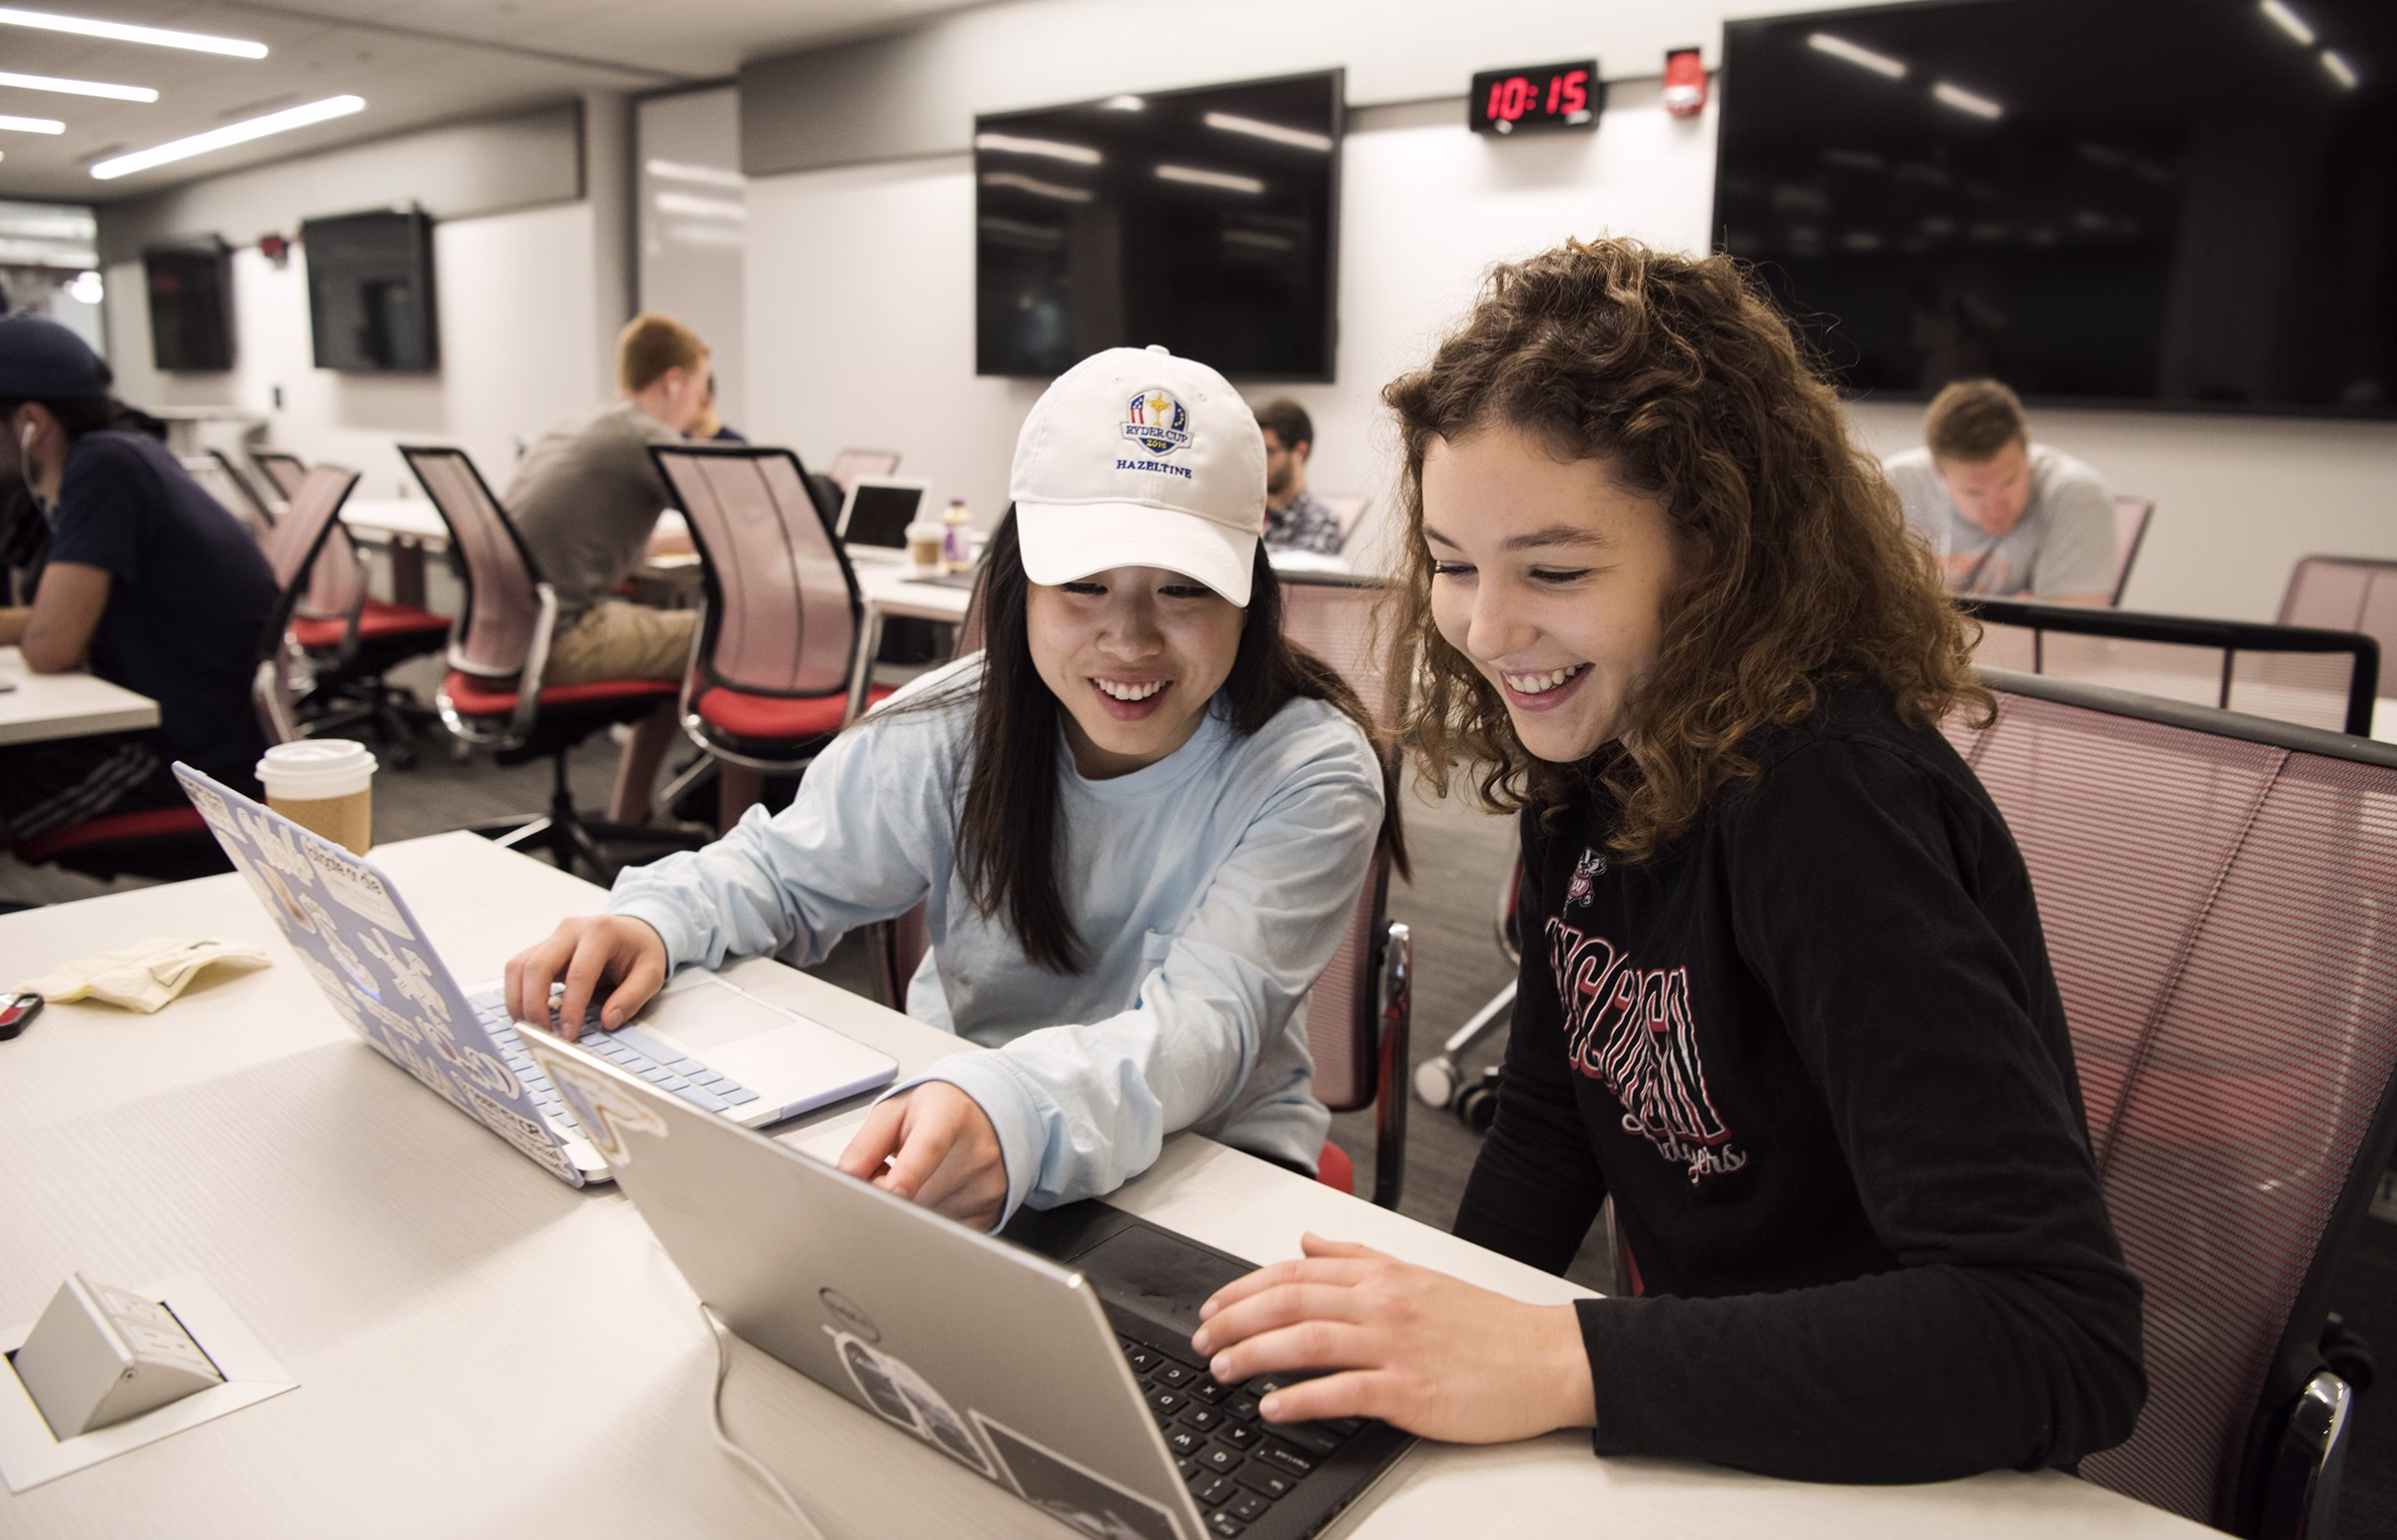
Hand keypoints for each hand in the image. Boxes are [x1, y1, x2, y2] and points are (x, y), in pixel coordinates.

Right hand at [503, 915, 667, 1037]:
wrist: (633, 930)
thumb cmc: (640, 951)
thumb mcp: (652, 973)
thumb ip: (632, 997)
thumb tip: (608, 1021)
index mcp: (601, 933)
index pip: (579, 973)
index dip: (571, 1007)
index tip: (569, 1034)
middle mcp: (571, 930)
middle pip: (538, 966)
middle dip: (535, 1004)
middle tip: (543, 1034)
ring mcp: (552, 937)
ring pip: (519, 966)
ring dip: (519, 1000)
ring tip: (530, 1027)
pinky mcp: (541, 948)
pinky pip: (518, 968)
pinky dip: (516, 993)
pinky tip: (526, 1014)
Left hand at [837, 1082, 1007, 1231]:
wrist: (987, 1112)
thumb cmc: (937, 1110)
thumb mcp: (893, 1112)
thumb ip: (864, 1145)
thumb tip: (843, 1178)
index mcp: (948, 1116)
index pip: (928, 1149)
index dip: (908, 1175)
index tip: (892, 1194)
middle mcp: (976, 1151)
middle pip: (921, 1196)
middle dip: (889, 1198)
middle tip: (888, 1176)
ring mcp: (987, 1184)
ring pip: (930, 1220)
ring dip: (910, 1211)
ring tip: (918, 1181)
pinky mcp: (992, 1211)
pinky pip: (947, 1232)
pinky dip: (932, 1223)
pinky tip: (937, 1194)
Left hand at [1188, 1234, 1594, 1443]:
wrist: (1546, 1358)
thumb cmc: (1486, 1325)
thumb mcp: (1417, 1275)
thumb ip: (1357, 1257)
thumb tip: (1307, 1241)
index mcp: (1382, 1274)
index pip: (1295, 1272)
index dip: (1243, 1288)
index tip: (1211, 1306)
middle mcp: (1383, 1302)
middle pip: (1290, 1301)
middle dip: (1234, 1320)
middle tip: (1202, 1339)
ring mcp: (1395, 1345)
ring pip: (1306, 1341)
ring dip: (1253, 1355)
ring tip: (1222, 1369)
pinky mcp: (1410, 1389)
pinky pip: (1342, 1391)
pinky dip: (1300, 1399)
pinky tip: (1272, 1407)